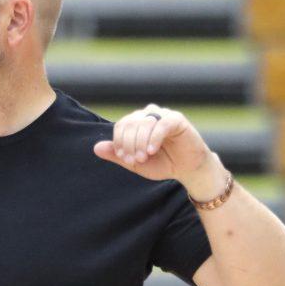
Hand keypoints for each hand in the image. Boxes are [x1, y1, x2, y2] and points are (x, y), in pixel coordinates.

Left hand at [93, 104, 226, 198]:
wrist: (188, 169)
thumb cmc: (163, 164)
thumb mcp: (136, 163)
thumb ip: (117, 155)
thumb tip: (96, 148)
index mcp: (137, 124)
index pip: (121, 126)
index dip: (119, 142)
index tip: (125, 159)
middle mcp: (148, 116)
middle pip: (130, 124)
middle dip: (129, 144)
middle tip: (135, 160)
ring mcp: (162, 116)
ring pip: (144, 123)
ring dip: (140, 143)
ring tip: (144, 158)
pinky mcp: (176, 120)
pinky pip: (161, 124)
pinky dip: (154, 138)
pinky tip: (152, 151)